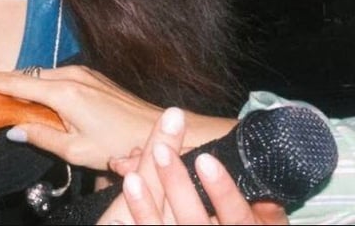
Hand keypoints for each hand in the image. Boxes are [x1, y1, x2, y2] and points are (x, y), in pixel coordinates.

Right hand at [0, 64, 163, 168]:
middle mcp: (71, 75)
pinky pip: (56, 78)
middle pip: (25, 76)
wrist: (160, 132)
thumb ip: (40, 136)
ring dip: (25, 88)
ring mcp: (83, 73)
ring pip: (41, 77)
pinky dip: (42, 88)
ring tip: (10, 103)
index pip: (14, 82)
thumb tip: (13, 129)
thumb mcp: (76, 150)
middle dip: (3, 84)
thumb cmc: (121, 145)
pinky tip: (40, 103)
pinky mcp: (91, 77)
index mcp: (63, 92)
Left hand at [101, 109, 287, 223]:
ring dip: (146, 208)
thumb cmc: (210, 223)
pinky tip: (114, 220)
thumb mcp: (235, 220)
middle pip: (195, 220)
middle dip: (178, 185)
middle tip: (161, 150)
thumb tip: (254, 182)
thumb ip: (233, 201)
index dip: (224, 191)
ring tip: (132, 180)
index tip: (205, 159)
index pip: (238, 216)